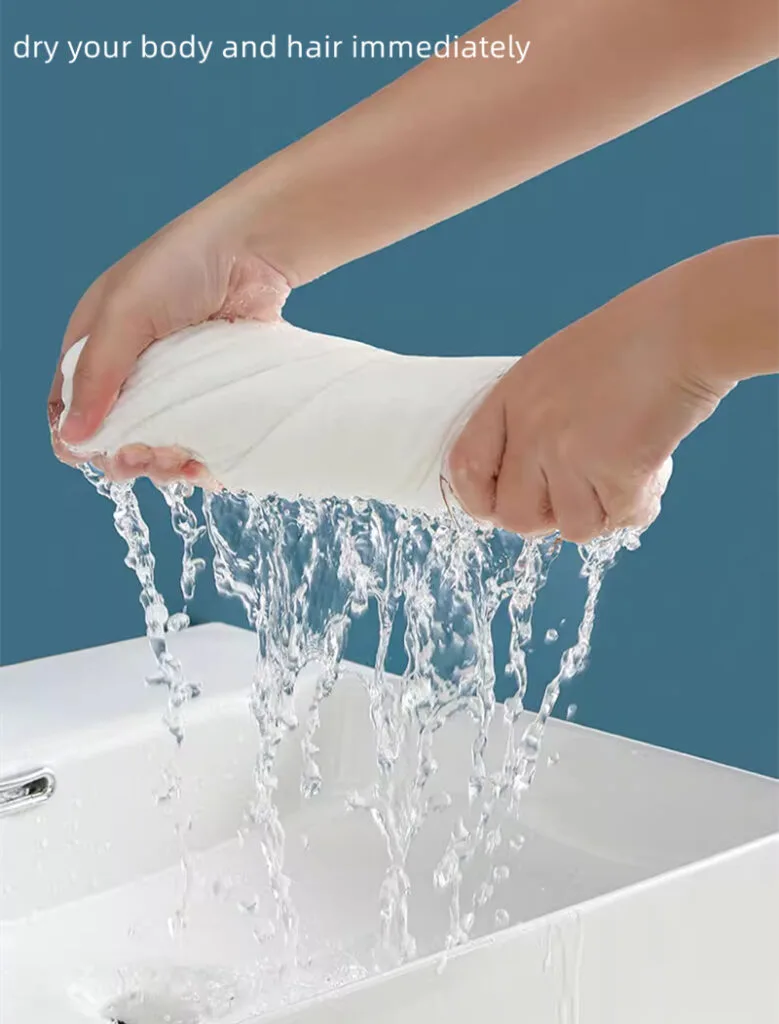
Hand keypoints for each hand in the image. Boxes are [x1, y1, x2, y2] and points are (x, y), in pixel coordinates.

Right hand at [48, 185, 289, 483]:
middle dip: (126, 456)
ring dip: (163, 464)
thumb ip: (98, 375)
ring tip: (181, 462)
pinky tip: (207, 466)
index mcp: (95, 346)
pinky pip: (199, 439)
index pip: (68, 407)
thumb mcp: (126, 313)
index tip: (96, 456)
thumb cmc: (181, 266)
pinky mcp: (211, 394)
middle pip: (113, 435)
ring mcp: (174, 384)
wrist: (254, 250)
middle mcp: (130, 369)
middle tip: (148, 458)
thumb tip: (71, 440)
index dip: (76, 437)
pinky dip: (199, 460)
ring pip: (156, 444)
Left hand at [446, 269, 731, 542]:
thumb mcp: (553, 369)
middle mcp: (532, 429)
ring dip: (600, 511)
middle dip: (545, 518)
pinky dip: (638, 506)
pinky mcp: (615, 470)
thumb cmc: (628, 344)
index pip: (465, 469)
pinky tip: (649, 473)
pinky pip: (618, 520)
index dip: (479, 500)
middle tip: (577, 494)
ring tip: (622, 472)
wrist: (683, 329)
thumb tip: (525, 483)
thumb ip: (530, 421)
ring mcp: (570, 452)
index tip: (500, 506)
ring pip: (570, 527)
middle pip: (513, 515)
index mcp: (509, 398)